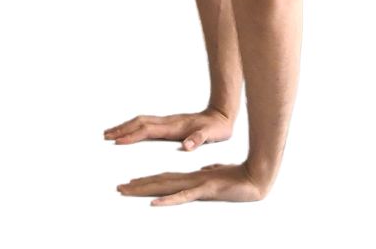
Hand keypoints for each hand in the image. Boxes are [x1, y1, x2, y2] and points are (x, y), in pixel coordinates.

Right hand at [103, 108, 233, 150]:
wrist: (221, 115)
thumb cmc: (216, 128)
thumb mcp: (211, 135)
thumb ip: (198, 140)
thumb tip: (187, 146)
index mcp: (173, 127)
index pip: (147, 131)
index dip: (132, 136)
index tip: (118, 142)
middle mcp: (167, 122)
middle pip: (138, 123)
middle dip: (121, 129)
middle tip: (105, 135)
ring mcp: (166, 121)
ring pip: (140, 121)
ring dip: (124, 126)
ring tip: (110, 132)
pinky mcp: (168, 122)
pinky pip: (145, 123)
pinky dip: (133, 126)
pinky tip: (130, 130)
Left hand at [117, 162, 265, 205]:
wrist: (257, 176)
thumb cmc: (241, 177)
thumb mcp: (219, 175)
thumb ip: (209, 173)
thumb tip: (204, 172)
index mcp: (192, 177)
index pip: (165, 178)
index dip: (148, 180)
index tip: (132, 182)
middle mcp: (190, 179)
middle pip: (159, 182)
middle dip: (138, 185)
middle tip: (119, 188)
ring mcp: (197, 184)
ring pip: (165, 187)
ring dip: (144, 190)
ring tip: (126, 189)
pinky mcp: (205, 190)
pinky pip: (183, 196)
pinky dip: (168, 200)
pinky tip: (154, 203)